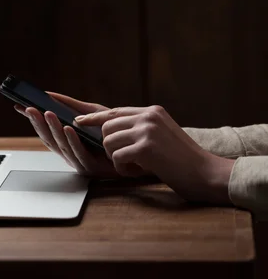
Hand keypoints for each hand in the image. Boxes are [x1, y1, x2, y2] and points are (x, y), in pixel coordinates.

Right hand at [15, 93, 145, 178]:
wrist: (146, 150)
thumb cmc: (120, 132)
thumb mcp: (95, 114)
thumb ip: (74, 107)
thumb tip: (51, 94)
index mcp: (69, 143)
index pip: (46, 131)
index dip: (33, 119)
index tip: (20, 106)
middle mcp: (72, 154)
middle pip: (50, 140)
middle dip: (38, 123)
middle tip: (29, 108)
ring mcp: (81, 163)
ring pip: (62, 147)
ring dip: (53, 129)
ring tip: (46, 113)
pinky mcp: (95, 169)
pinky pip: (80, 155)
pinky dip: (72, 140)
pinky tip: (68, 127)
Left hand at [75, 105, 234, 203]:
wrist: (206, 173)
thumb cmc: (181, 160)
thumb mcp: (160, 135)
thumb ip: (139, 128)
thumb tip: (107, 130)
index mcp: (152, 111)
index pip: (114, 111)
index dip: (94, 118)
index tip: (77, 121)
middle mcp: (149, 116)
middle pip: (107, 127)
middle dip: (109, 146)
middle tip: (124, 159)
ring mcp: (147, 130)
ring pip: (109, 142)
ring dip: (116, 158)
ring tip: (134, 166)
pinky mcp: (146, 147)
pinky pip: (117, 157)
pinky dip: (123, 168)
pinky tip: (137, 171)